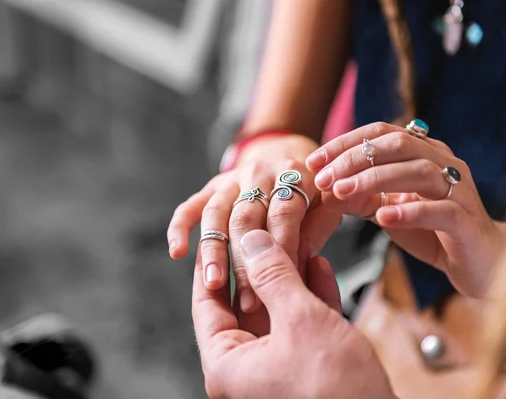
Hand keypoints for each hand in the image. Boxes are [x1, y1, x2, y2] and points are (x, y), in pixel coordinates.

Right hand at [168, 134, 341, 334]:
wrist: (288, 153)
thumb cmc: (314, 191)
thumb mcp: (328, 202)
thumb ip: (318, 228)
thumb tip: (301, 261)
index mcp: (293, 173)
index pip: (284, 213)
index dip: (282, 248)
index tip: (283, 287)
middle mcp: (258, 173)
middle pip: (246, 218)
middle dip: (246, 262)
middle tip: (248, 301)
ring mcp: (232, 179)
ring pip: (216, 214)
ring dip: (214, 251)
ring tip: (213, 284)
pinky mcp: (212, 186)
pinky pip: (191, 206)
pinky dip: (180, 227)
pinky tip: (178, 252)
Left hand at [192, 230, 394, 398]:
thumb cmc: (337, 390)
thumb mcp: (300, 320)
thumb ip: (273, 277)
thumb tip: (251, 242)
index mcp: (229, 366)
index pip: (207, 305)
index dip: (214, 266)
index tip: (218, 235)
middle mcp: (248, 370)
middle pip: (245, 306)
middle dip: (261, 267)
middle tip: (265, 232)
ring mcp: (279, 370)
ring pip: (277, 313)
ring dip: (289, 278)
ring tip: (296, 241)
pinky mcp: (308, 370)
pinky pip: (301, 327)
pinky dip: (310, 297)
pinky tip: (320, 268)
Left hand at [306, 122, 501, 297]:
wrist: (482, 263)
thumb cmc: (433, 232)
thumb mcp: (391, 209)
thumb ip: (363, 196)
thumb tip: (326, 189)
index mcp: (425, 153)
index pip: (381, 133)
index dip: (345, 142)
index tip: (314, 161)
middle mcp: (444, 163)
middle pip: (397, 144)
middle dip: (354, 158)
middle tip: (324, 177)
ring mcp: (458, 189)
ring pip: (417, 171)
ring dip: (375, 179)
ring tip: (342, 192)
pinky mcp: (467, 220)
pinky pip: (439, 209)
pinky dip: (409, 211)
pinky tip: (382, 217)